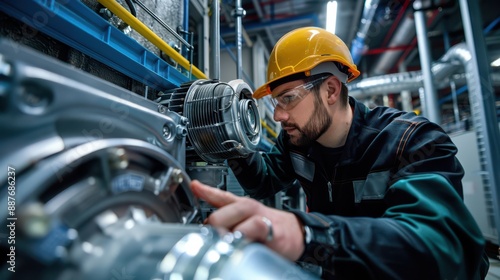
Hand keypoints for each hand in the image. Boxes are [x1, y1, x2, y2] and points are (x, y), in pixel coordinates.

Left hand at [190, 180, 304, 260]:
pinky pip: (254, 228)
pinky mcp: (271, 230)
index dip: (206, 190)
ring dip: (227, 233)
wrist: (298, 232)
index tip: (194, 186)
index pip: (220, 195)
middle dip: (213, 227)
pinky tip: (245, 243)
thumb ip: (229, 223)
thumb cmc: (272, 227)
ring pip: (235, 219)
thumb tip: (207, 231)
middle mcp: (249, 209)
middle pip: (220, 213)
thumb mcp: (248, 221)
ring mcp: (259, 218)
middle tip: (214, 239)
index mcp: (241, 205)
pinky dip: (246, 237)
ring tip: (228, 242)